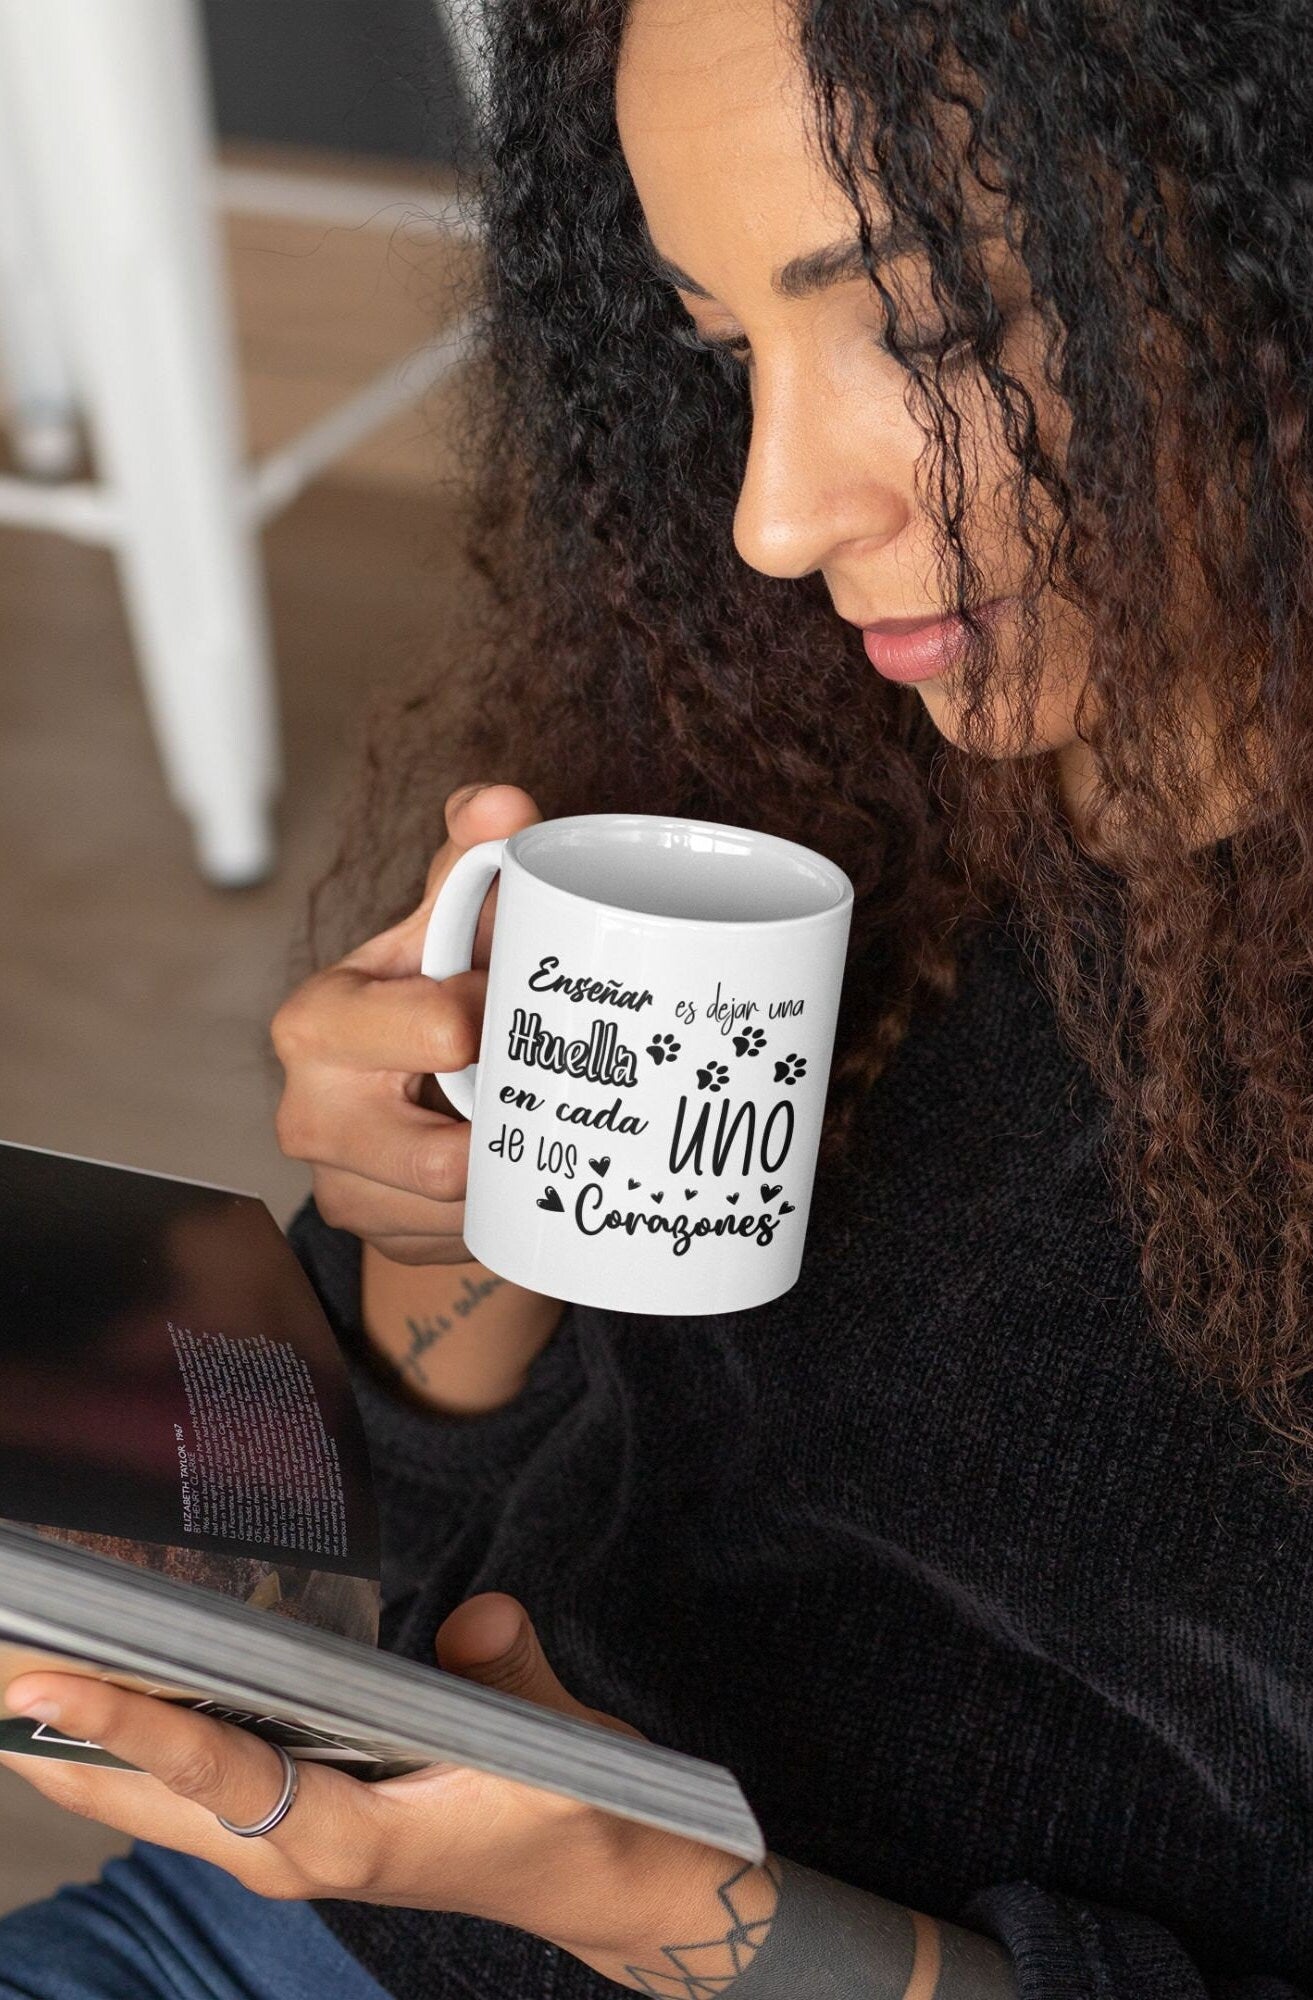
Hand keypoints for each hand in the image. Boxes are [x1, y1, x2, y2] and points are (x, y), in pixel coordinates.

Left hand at [0, 1595, 745, 1988]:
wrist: (590, 1878)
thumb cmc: (570, 1812)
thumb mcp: (555, 1744)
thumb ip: (507, 1672)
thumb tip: (477, 1619)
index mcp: (344, 1838)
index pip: (212, 1770)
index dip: (123, 1721)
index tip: (38, 1680)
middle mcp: (288, 1849)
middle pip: (136, 1789)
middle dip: (52, 1726)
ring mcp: (278, 1843)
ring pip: (140, 1793)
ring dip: (69, 1734)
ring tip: (13, 1655)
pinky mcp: (285, 1825)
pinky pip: (175, 1781)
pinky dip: (121, 1734)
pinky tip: (95, 1684)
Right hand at [271, 783, 542, 1266]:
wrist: (411, 1093)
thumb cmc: (433, 990)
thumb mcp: (447, 927)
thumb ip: (471, 864)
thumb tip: (502, 805)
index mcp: (318, 1019)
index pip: (440, 1028)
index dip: (504, 1019)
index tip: (519, 1007)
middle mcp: (308, 1109)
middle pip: (445, 1152)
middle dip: (508, 1117)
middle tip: (536, 1081)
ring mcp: (338, 1186)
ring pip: (467, 1204)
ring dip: (512, 1168)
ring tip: (524, 1122)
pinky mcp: (376, 1236)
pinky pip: (468, 1237)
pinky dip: (502, 1206)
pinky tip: (506, 1168)